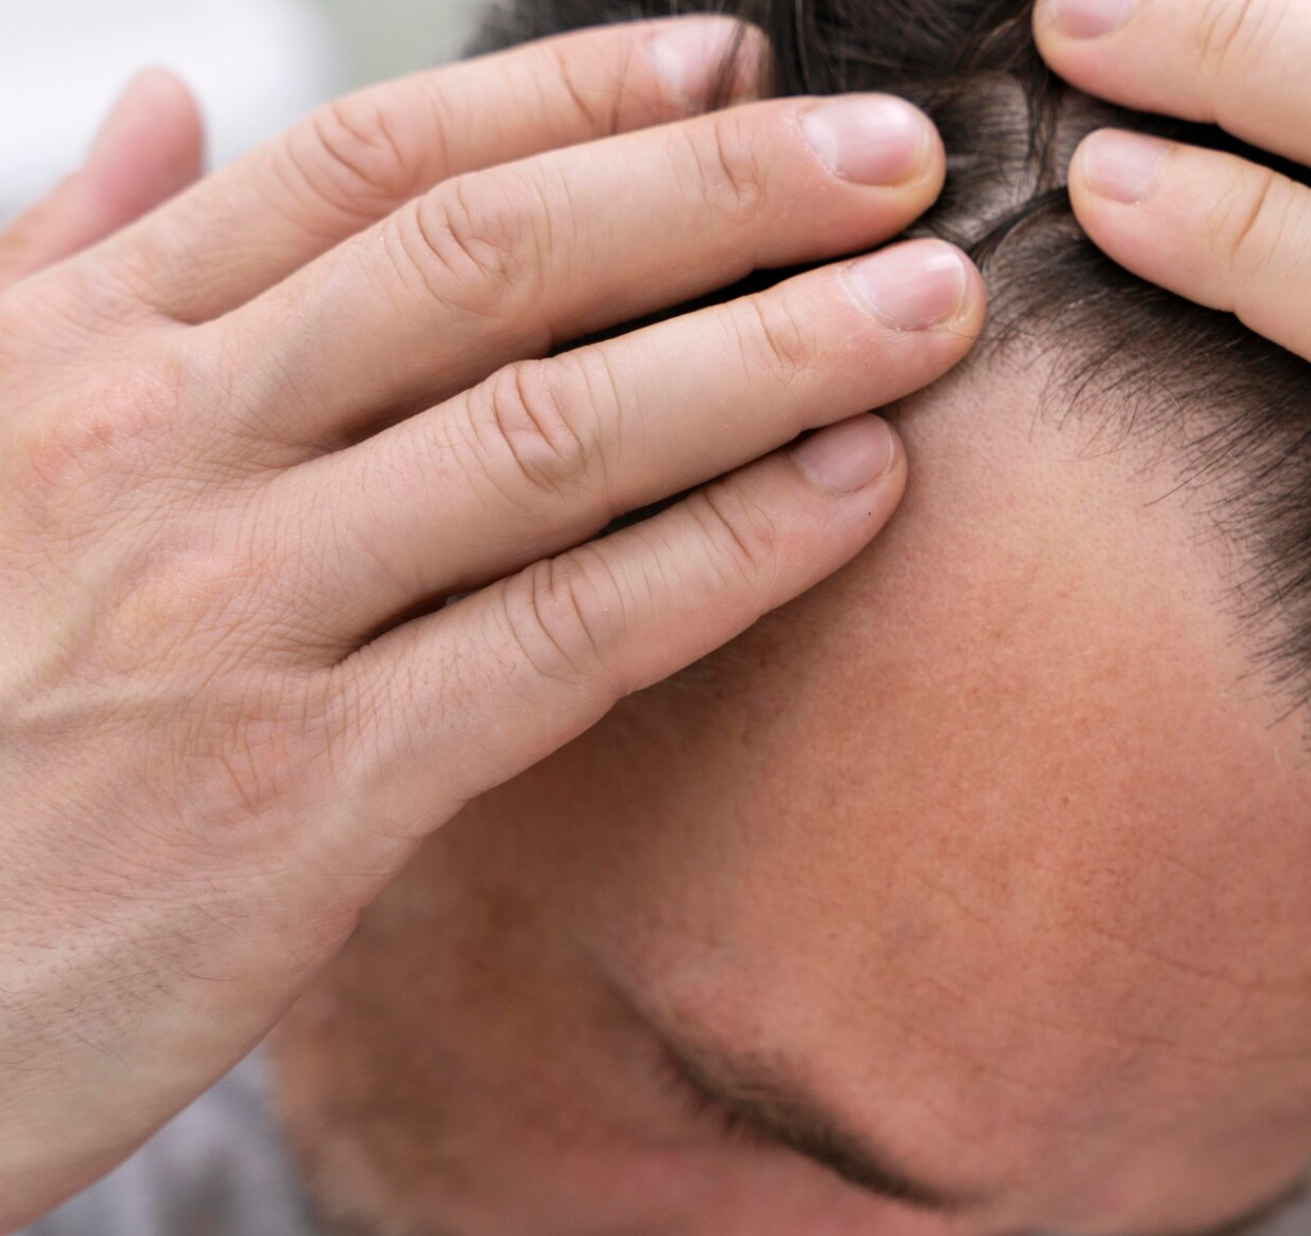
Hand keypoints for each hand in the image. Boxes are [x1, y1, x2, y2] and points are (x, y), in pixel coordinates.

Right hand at [0, 20, 981, 1225]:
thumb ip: (68, 267)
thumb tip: (175, 100)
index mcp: (87, 349)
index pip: (370, 169)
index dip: (573, 98)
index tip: (733, 54)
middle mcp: (160, 446)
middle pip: (490, 264)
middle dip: (718, 190)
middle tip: (896, 157)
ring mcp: (234, 614)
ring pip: (551, 434)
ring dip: (770, 355)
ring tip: (932, 306)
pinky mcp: (305, 793)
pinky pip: (562, 640)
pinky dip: (727, 556)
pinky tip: (857, 493)